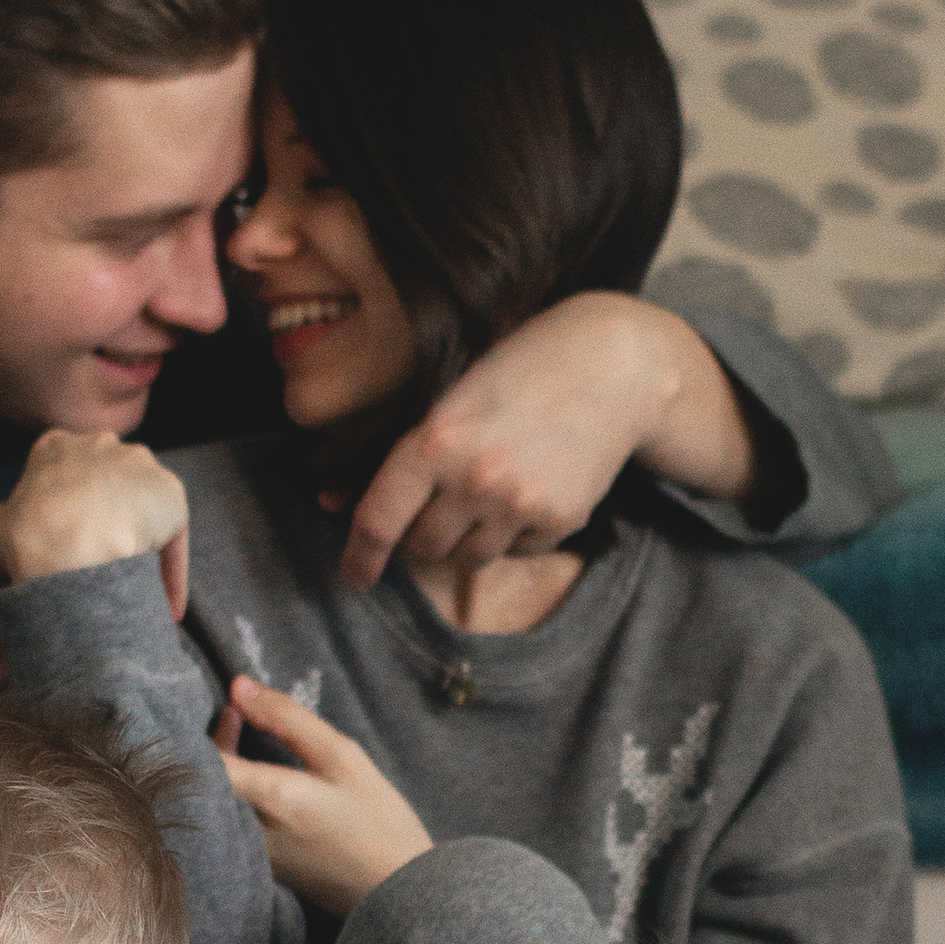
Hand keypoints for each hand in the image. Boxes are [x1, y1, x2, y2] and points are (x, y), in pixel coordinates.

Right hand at [2, 428, 189, 619]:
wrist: (61, 537)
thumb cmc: (26, 536)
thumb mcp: (9, 522)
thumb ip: (24, 520)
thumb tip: (24, 538)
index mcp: (55, 447)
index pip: (69, 478)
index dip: (73, 517)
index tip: (75, 549)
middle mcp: (100, 444)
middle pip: (111, 488)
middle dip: (112, 524)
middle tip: (107, 569)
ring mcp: (138, 464)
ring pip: (144, 510)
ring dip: (144, 548)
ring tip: (139, 593)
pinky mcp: (169, 492)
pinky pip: (171, 538)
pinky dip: (169, 572)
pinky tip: (165, 605)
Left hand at [209, 676, 431, 916]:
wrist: (398, 893)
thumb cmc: (378, 821)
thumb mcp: (342, 757)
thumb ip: (287, 718)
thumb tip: (239, 686)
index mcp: (271, 796)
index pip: (202, 759)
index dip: (206, 729)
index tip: (231, 707)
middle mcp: (249, 829)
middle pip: (201, 782)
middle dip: (212, 745)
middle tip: (235, 717)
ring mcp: (250, 854)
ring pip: (213, 804)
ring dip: (221, 770)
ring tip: (245, 740)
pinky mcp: (257, 869)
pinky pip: (228, 823)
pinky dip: (234, 796)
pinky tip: (258, 781)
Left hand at [335, 296, 754, 591]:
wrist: (613, 364)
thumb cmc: (521, 370)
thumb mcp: (452, 399)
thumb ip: (402, 455)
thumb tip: (330, 504)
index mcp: (435, 441)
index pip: (379, 520)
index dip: (358, 557)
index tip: (353, 579)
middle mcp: (475, 479)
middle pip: (423, 547)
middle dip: (424, 533)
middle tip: (445, 499)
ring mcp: (520, 504)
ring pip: (469, 558)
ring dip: (468, 537)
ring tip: (491, 488)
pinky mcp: (561, 520)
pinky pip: (517, 552)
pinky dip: (514, 533)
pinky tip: (530, 486)